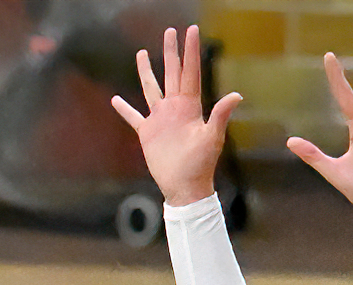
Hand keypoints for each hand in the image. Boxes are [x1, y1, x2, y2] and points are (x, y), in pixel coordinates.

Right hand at [111, 25, 238, 207]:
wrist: (185, 186)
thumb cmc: (201, 164)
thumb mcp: (212, 137)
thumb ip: (221, 115)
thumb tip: (236, 95)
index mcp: (190, 106)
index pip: (190, 72)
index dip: (191, 52)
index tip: (191, 31)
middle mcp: (175, 108)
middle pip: (172, 73)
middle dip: (171, 52)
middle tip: (170, 32)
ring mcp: (161, 119)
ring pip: (152, 88)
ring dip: (146, 71)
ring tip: (141, 53)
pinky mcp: (148, 133)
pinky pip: (134, 117)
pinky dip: (125, 109)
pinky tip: (116, 100)